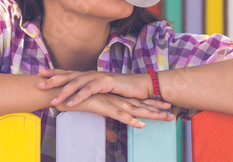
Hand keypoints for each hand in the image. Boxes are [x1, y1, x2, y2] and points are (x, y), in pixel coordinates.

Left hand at [37, 69, 151, 106]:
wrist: (141, 86)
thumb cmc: (122, 90)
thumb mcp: (103, 91)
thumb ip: (91, 92)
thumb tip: (79, 97)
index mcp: (89, 75)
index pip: (69, 72)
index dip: (55, 72)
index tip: (40, 73)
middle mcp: (92, 73)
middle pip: (69, 75)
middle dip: (53, 79)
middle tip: (38, 83)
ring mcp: (98, 76)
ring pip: (77, 83)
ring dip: (64, 91)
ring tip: (53, 100)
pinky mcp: (107, 82)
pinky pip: (90, 90)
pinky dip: (80, 97)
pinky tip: (71, 103)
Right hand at [55, 93, 173, 128]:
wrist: (59, 92)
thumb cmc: (75, 103)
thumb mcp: (95, 119)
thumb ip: (107, 128)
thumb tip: (115, 139)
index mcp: (114, 100)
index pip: (136, 104)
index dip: (151, 107)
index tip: (165, 110)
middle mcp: (114, 99)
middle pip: (140, 105)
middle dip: (157, 110)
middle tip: (173, 113)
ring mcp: (109, 101)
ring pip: (134, 109)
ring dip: (150, 114)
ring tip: (165, 118)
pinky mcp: (102, 105)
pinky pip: (118, 114)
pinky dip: (130, 119)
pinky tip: (140, 124)